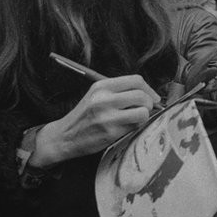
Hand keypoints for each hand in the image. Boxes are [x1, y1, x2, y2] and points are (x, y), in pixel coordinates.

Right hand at [30, 75, 159, 166]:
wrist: (64, 136)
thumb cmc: (85, 116)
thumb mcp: (97, 96)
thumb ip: (119, 92)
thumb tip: (149, 94)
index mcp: (102, 86)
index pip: (136, 80)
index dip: (149, 89)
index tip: (153, 98)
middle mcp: (104, 99)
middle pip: (141, 95)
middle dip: (150, 104)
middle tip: (147, 110)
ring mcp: (107, 116)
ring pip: (142, 112)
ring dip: (144, 116)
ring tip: (136, 119)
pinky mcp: (110, 132)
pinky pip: (135, 127)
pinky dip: (136, 127)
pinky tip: (127, 128)